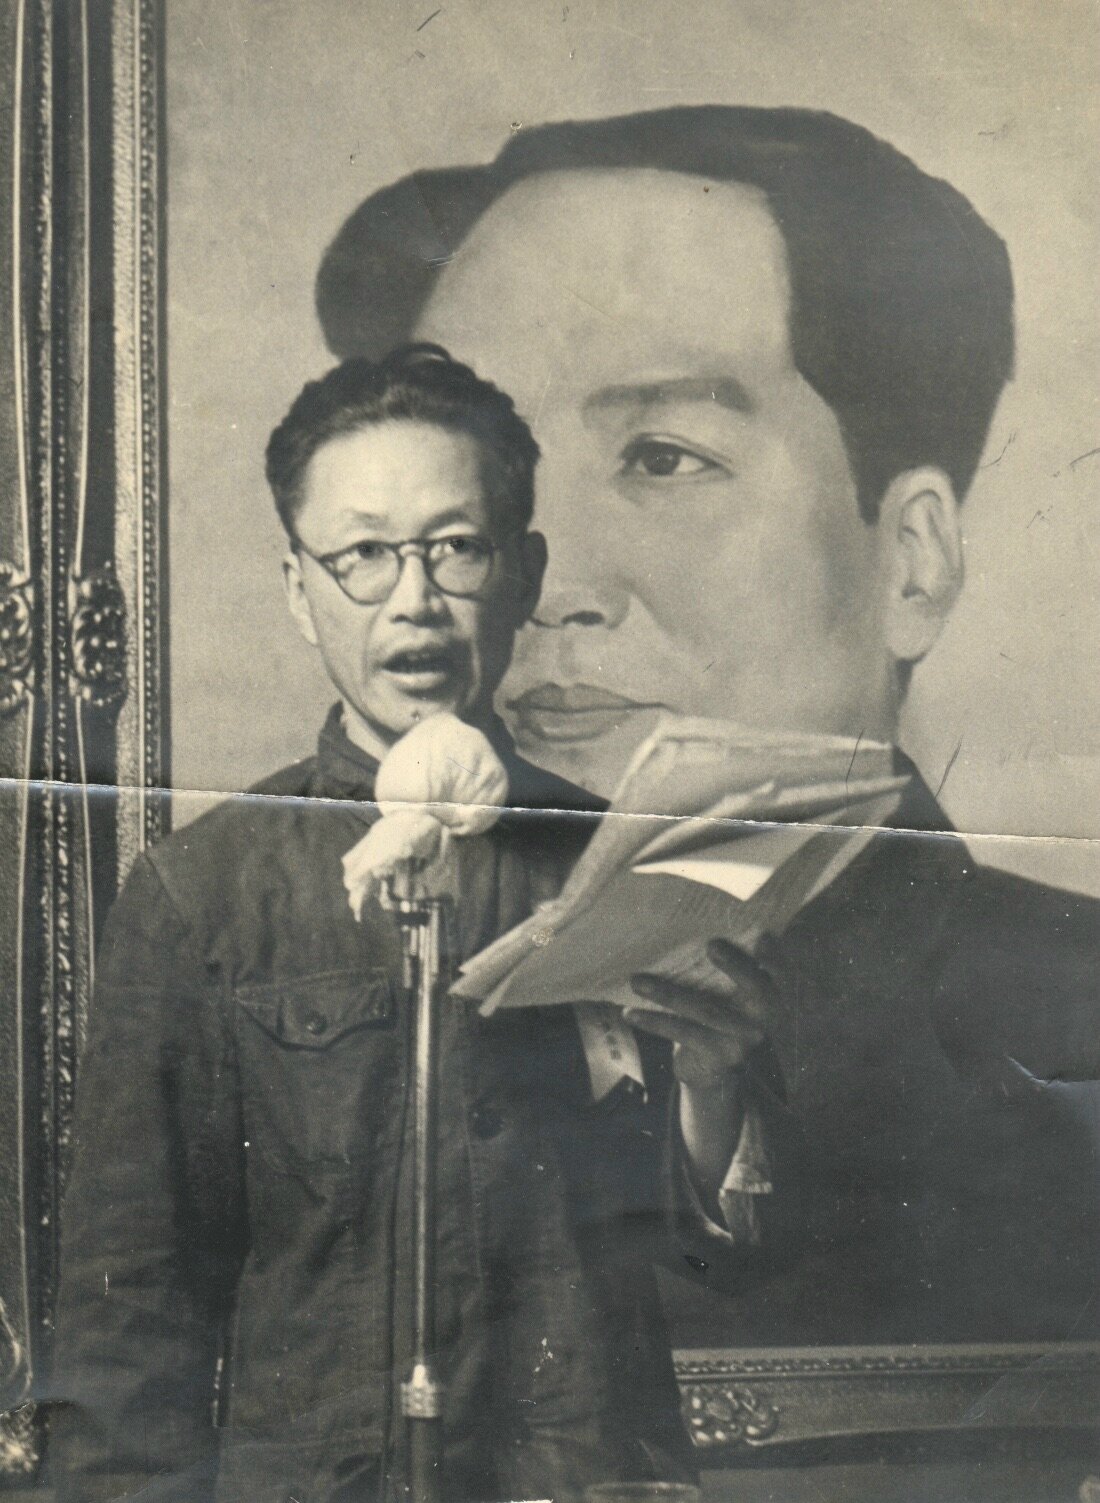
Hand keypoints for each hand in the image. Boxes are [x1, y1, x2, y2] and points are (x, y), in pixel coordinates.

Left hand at [624, 938, 778, 1201]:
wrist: (712, 1068)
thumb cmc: (714, 1007)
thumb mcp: (722, 986)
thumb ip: (719, 958)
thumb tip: (678, 921)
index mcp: (771, 988)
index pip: (779, 965)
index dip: (774, 951)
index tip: (763, 934)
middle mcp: (765, 1014)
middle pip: (755, 988)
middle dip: (735, 965)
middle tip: (712, 944)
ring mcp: (744, 1038)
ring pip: (706, 1010)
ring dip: (667, 993)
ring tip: (636, 980)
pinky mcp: (720, 1056)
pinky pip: (685, 1034)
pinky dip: (655, 1021)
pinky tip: (629, 1012)